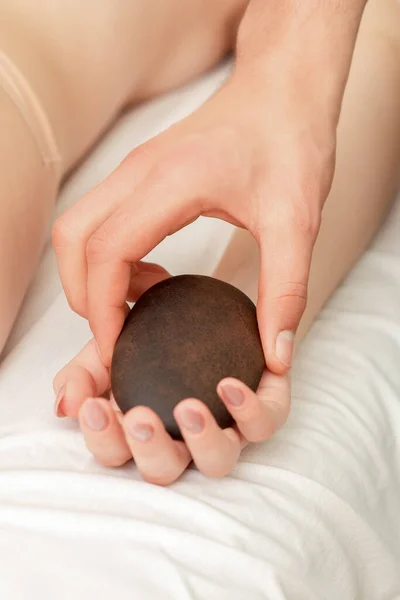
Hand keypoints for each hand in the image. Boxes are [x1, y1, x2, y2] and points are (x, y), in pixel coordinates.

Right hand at [53, 73, 334, 372]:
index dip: (102, 310)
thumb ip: (286, 291)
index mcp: (171, 181)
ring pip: (78, 228)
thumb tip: (277, 353)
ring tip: (144, 302)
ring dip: (93, 276)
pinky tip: (154, 275)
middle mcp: (139, 172)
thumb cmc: (290, 142)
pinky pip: (101, 220)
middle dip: (84, 295)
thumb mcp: (297, 222)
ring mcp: (135, 169)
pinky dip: (109, 258)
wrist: (284, 90)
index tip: (117, 349)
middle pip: (73, 239)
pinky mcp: (142, 173)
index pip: (106, 252)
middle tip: (122, 332)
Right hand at [53, 265, 289, 484]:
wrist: (209, 311)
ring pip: (217, 462)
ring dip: (201, 441)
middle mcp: (184, 441)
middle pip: (164, 471)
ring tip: (187, 408)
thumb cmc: (160, 337)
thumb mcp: (115, 344)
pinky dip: (248, 411)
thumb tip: (64, 404)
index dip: (103, 440)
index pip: (117, 453)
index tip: (94, 407)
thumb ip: (86, 370)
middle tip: (138, 418)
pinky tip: (229, 385)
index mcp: (146, 431)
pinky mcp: (265, 410)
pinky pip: (264, 424)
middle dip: (149, 451)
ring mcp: (226, 430)